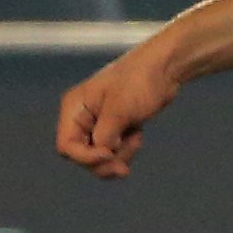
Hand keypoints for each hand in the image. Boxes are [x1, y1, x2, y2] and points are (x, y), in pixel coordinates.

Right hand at [56, 43, 181, 178]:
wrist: (165, 68)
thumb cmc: (139, 81)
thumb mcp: (120, 109)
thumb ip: (106, 135)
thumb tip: (103, 155)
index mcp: (74, 109)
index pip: (67, 147)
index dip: (86, 157)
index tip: (110, 155)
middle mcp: (83, 118)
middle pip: (83, 156)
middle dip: (105, 161)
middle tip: (125, 163)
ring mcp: (99, 124)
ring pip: (101, 157)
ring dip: (120, 155)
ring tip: (137, 139)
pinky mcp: (116, 128)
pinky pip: (115, 151)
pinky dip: (126, 150)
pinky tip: (138, 136)